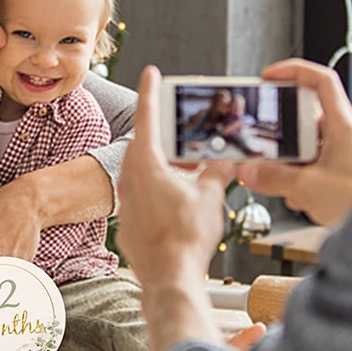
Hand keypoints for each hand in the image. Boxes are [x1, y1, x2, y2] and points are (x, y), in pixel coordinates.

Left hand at [116, 66, 233, 288]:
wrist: (169, 277)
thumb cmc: (187, 237)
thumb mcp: (209, 196)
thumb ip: (215, 172)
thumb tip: (224, 162)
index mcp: (148, 164)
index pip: (148, 118)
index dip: (151, 93)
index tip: (151, 73)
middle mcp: (131, 178)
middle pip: (144, 145)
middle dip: (163, 136)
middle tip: (182, 135)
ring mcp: (127, 200)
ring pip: (142, 171)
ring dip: (161, 164)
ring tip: (186, 169)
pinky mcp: (129, 221)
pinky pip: (141, 194)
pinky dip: (157, 188)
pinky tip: (176, 199)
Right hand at [235, 59, 351, 226]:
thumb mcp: (310, 187)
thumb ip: (273, 178)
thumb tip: (248, 170)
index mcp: (341, 126)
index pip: (321, 81)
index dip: (294, 71)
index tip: (269, 76)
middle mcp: (339, 136)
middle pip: (299, 118)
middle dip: (279, 137)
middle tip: (263, 145)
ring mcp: (335, 154)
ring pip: (299, 147)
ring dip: (286, 165)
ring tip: (284, 182)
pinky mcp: (330, 172)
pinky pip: (304, 167)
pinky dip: (293, 180)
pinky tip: (295, 196)